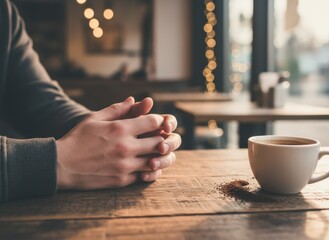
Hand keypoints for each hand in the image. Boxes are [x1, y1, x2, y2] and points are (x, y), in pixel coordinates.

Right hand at [56, 97, 180, 189]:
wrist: (61, 165)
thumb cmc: (78, 138)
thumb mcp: (95, 118)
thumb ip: (117, 109)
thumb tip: (133, 100)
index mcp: (120, 129)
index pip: (154, 122)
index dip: (159, 121)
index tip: (157, 123)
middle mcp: (126, 147)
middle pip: (159, 142)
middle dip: (162, 138)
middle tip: (160, 137)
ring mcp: (125, 166)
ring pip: (155, 161)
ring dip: (157, 156)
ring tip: (154, 152)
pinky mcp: (122, 180)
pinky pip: (144, 175)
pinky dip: (147, 170)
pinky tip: (144, 165)